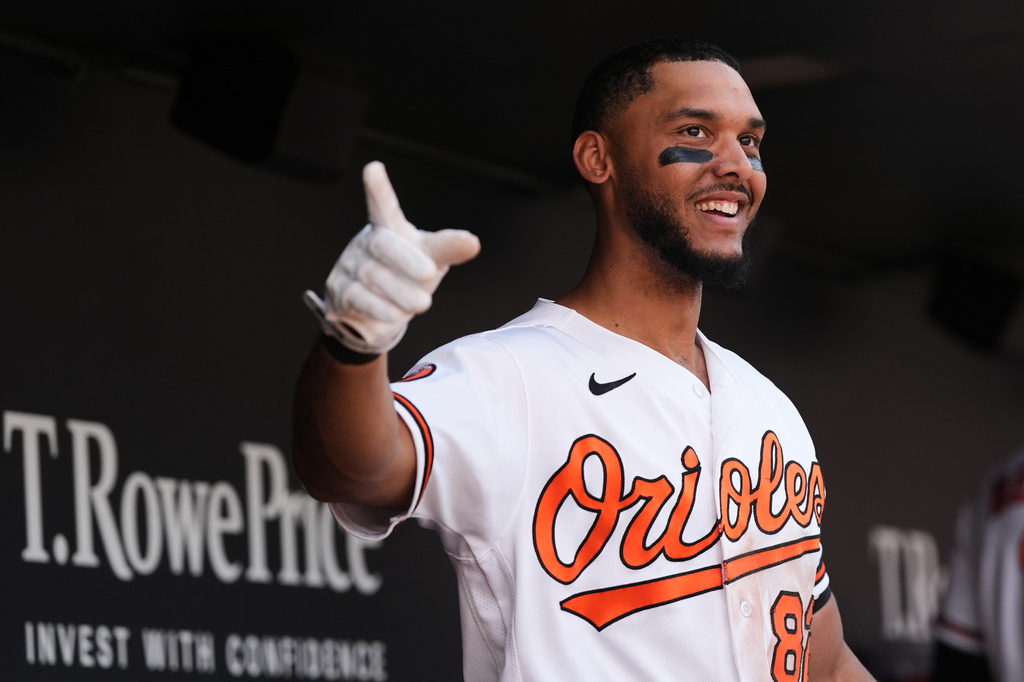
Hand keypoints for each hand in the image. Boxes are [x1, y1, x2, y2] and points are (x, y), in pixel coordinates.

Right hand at [304, 161, 480, 353]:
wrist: (375, 308)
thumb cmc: (407, 272)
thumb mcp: (432, 258)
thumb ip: (449, 248)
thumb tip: (473, 243)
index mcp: (388, 229)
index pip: (383, 206)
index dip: (379, 190)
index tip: (373, 168)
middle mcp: (367, 243)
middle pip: (383, 245)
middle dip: (406, 259)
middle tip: (429, 274)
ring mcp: (351, 265)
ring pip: (372, 275)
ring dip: (399, 292)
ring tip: (421, 303)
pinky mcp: (340, 290)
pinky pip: (358, 297)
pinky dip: (380, 308)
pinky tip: (395, 314)